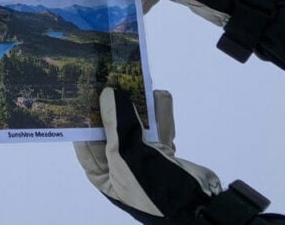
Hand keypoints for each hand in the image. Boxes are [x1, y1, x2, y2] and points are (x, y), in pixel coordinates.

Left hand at [74, 88, 274, 223]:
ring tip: (135, 80)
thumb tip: (108, 93)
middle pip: (112, 130)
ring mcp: (144, 159)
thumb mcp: (129, 157)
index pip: (87, 143)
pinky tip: (160, 96)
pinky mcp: (165, 154)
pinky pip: (159, 129)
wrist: (202, 206)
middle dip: (114, 106)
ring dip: (139, 105)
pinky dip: (160, 113)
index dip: (84, 118)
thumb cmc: (154, 189)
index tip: (82, 92)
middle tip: (109, 78)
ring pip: (137, 126)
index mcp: (105, 175)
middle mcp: (121, 167)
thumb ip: (117, 124)